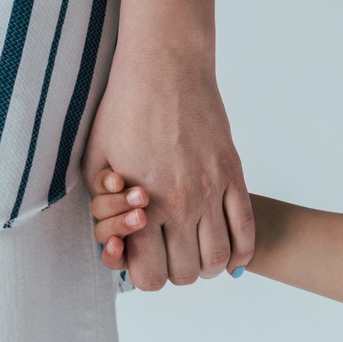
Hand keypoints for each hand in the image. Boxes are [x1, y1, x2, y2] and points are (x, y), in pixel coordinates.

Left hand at [81, 0, 253, 290]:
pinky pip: (246, 229)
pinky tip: (227, 254)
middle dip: (171, 272)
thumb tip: (118, 245)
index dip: (140, 273)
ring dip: (203, 266)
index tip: (137, 257)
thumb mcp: (96, 163)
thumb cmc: (123, 110)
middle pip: (184, 273)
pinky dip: (239, 252)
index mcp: (145, 204)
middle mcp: (183, 202)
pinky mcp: (234, 173)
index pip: (148, 274)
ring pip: (216, 259)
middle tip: (164, 253)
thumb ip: (103, 210)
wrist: (165, 66)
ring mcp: (213, 189)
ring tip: (192, 251)